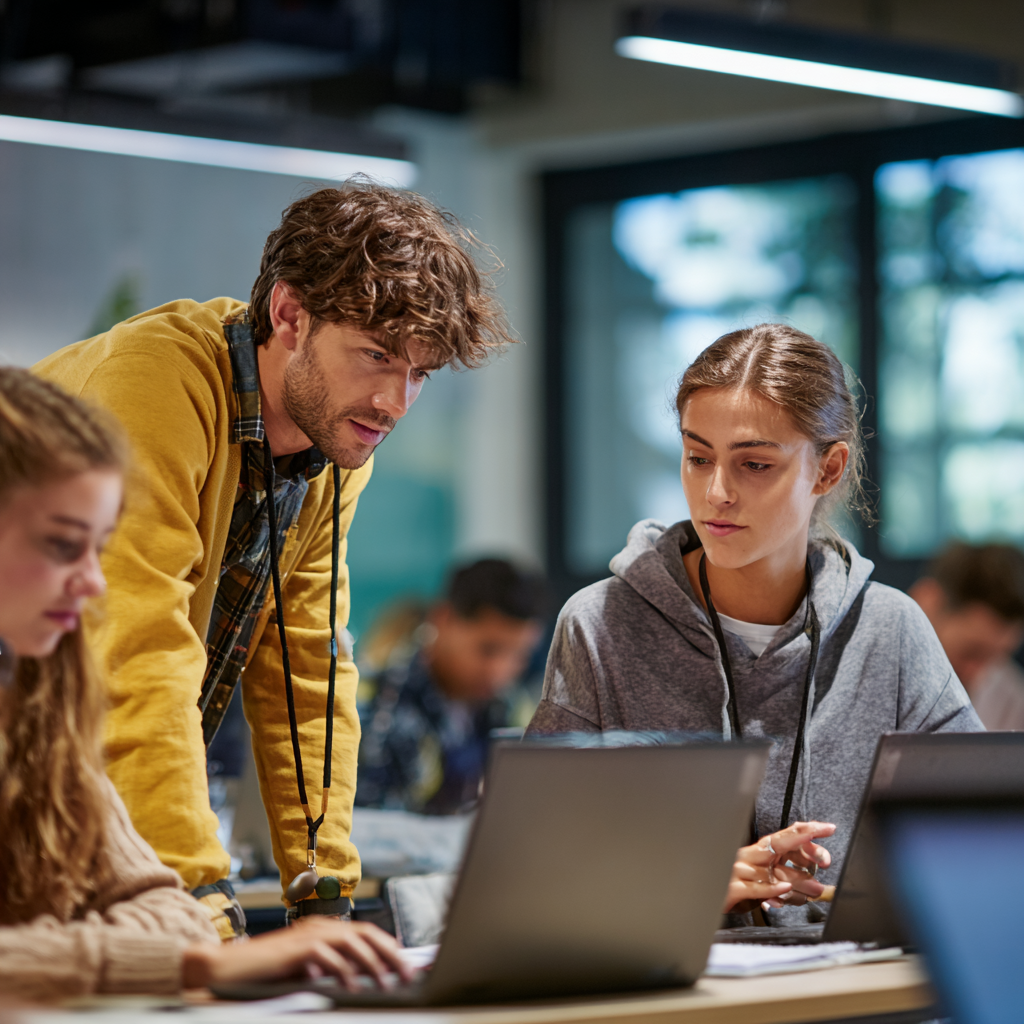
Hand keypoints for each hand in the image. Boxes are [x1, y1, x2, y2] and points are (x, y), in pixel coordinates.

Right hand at [182, 917, 414, 991]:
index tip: (405, 964)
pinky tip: (354, 986)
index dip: (387, 947)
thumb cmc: (267, 972)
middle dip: (390, 953)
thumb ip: (330, 968)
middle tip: (408, 973)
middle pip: (365, 933)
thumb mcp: (305, 969)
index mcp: (323, 929)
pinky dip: (345, 971)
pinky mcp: (298, 949)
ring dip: (373, 962)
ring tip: (388, 981)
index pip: (364, 932)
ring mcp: (309, 935)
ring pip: (353, 942)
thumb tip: (361, 977)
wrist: (230, 967)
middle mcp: (320, 927)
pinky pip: (330, 958)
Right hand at [722, 820, 835, 913]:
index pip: (785, 835)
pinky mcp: (733, 888)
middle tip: (826, 859)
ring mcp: (740, 870)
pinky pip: (756, 888)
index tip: (827, 828)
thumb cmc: (734, 884)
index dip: (806, 831)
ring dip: (798, 881)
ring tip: (816, 890)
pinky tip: (783, 891)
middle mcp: (749, 855)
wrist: (703, 893)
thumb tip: (813, 880)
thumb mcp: (760, 877)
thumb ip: (782, 875)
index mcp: (757, 850)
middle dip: (805, 847)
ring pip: (774, 872)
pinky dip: (771, 889)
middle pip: (780, 844)